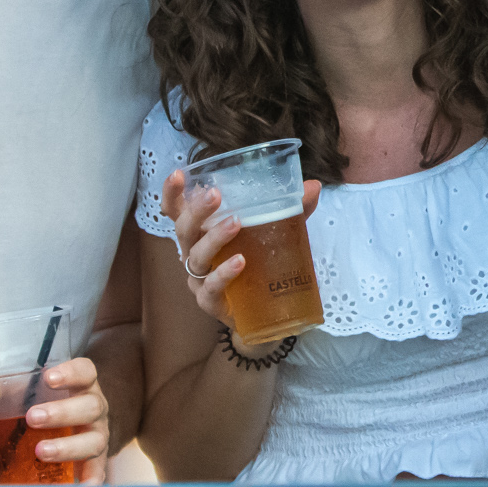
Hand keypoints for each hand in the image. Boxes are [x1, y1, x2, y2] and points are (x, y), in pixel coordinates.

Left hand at [25, 355, 110, 484]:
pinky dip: (90, 481)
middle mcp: (94, 410)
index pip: (85, 371)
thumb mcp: (31, 393)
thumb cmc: (50, 405)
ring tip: (40, 452)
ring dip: (68, 447)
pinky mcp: (96, 463)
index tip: (48, 377)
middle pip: (90, 406)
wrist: (81, 428)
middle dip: (62, 412)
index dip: (70, 373)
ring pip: (94, 440)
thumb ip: (2, 390)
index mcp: (81, 386)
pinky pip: (98, 473)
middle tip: (33, 418)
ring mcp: (98, 436)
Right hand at [160, 169, 322, 338]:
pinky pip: (211, 287)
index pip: (178, 211)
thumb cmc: (259, 264)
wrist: (264, 313)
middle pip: (184, 229)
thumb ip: (292, 210)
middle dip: (197, 210)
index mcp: (202, 232)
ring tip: (235, 223)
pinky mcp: (210, 301)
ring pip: (197, 256)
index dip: (173, 193)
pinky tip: (240, 262)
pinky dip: (224, 274)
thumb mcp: (275, 233)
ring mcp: (199, 278)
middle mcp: (194, 253)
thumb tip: (314, 186)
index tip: (180, 173)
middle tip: (215, 195)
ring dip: (214, 237)